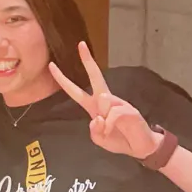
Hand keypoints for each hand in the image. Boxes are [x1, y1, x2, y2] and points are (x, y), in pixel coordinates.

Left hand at [50, 42, 160, 160]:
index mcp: (94, 106)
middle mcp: (106, 100)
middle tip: (81, 44)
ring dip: (104, 120)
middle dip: (88, 61)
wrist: (140, 147)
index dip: (62, 79)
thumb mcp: (99, 138)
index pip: (75, 90)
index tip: (51, 65)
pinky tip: (114, 130)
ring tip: (111, 130)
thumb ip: (94, 129)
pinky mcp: (129, 109)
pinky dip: (110, 126)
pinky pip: (113, 114)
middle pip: (95, 76)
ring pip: (104, 101)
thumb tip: (98, 117)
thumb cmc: (119, 139)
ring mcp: (119, 103)